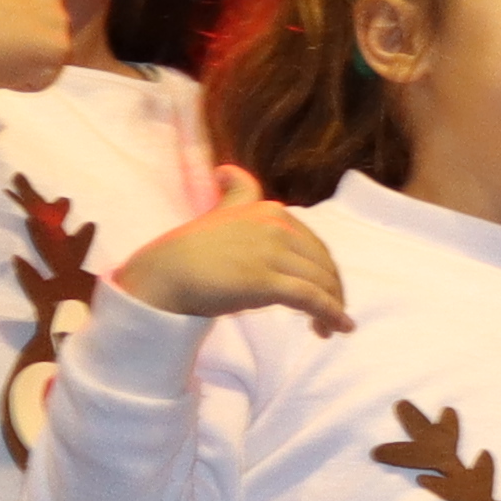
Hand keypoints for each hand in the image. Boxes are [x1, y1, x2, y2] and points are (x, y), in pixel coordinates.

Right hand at [115, 167, 349, 332]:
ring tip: (330, 328)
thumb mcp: (218, 213)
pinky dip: (331, 315)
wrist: (163, 275)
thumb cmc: (189, 250)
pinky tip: (338, 329)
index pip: (314, 245)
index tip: (325, 288)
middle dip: (332, 290)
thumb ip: (235, 194)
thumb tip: (226, 170)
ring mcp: (271, 253)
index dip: (324, 269)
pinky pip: (311, 299)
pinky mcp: (266, 281)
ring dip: (333, 308)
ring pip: (320, 282)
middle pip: (322, 264)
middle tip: (331, 313)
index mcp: (270, 211)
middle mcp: (275, 226)